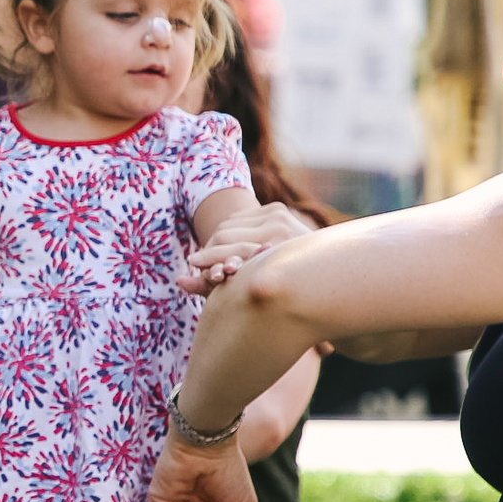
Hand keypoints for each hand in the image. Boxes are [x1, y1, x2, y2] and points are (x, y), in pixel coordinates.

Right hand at [178, 201, 319, 293]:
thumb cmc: (284, 293)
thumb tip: (179, 281)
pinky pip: (241, 218)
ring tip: (210, 256)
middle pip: (226, 232)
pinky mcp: (277, 208)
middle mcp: (279, 227)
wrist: (323, 271)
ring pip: (231, 223)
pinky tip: (226, 246)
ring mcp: (279, 214)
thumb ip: (211, 286)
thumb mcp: (248, 292)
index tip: (193, 266)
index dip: (208, 258)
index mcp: (275, 248)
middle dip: (209, 248)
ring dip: (217, 239)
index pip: (228, 247)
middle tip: (195, 261)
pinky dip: (229, 231)